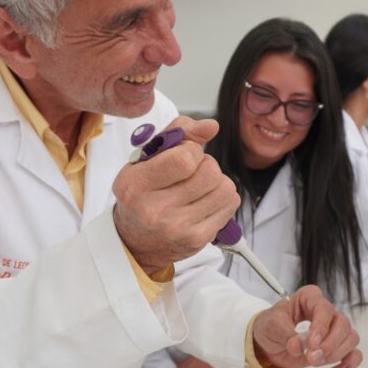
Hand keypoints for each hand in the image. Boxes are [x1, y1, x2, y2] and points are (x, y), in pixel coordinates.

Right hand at [112, 116, 239, 272]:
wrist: (137, 241)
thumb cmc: (143, 193)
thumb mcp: (147, 158)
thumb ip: (178, 132)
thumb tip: (212, 126)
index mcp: (136, 185)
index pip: (186, 158)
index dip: (191, 150)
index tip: (182, 155)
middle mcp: (155, 210)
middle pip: (210, 172)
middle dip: (206, 164)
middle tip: (192, 172)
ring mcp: (179, 228)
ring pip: (225, 187)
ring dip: (217, 180)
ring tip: (199, 186)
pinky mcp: (199, 239)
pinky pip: (231, 203)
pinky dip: (223, 197)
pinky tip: (205, 201)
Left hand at [251, 285, 362, 367]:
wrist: (269, 344)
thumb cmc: (271, 326)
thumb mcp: (271, 325)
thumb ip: (285, 333)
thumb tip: (298, 346)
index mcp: (310, 298)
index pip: (324, 308)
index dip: (322, 326)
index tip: (312, 343)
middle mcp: (326, 312)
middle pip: (343, 324)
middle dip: (330, 344)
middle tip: (311, 357)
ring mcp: (334, 330)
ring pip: (351, 339)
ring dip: (336, 355)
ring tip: (314, 363)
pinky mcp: (337, 348)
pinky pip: (353, 356)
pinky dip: (346, 367)